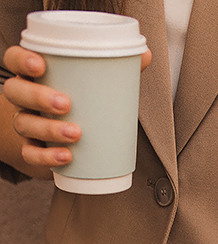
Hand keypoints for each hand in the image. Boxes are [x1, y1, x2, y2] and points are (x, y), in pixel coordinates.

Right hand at [2, 44, 150, 174]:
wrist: (53, 143)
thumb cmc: (74, 106)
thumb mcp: (89, 87)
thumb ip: (114, 71)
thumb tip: (145, 55)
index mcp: (34, 76)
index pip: (15, 60)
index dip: (22, 60)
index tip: (40, 64)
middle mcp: (24, 99)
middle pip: (17, 92)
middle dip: (39, 96)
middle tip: (66, 103)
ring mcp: (26, 125)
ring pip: (25, 124)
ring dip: (49, 129)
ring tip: (76, 133)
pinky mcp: (32, 151)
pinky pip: (32, 154)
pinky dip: (48, 157)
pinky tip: (66, 157)